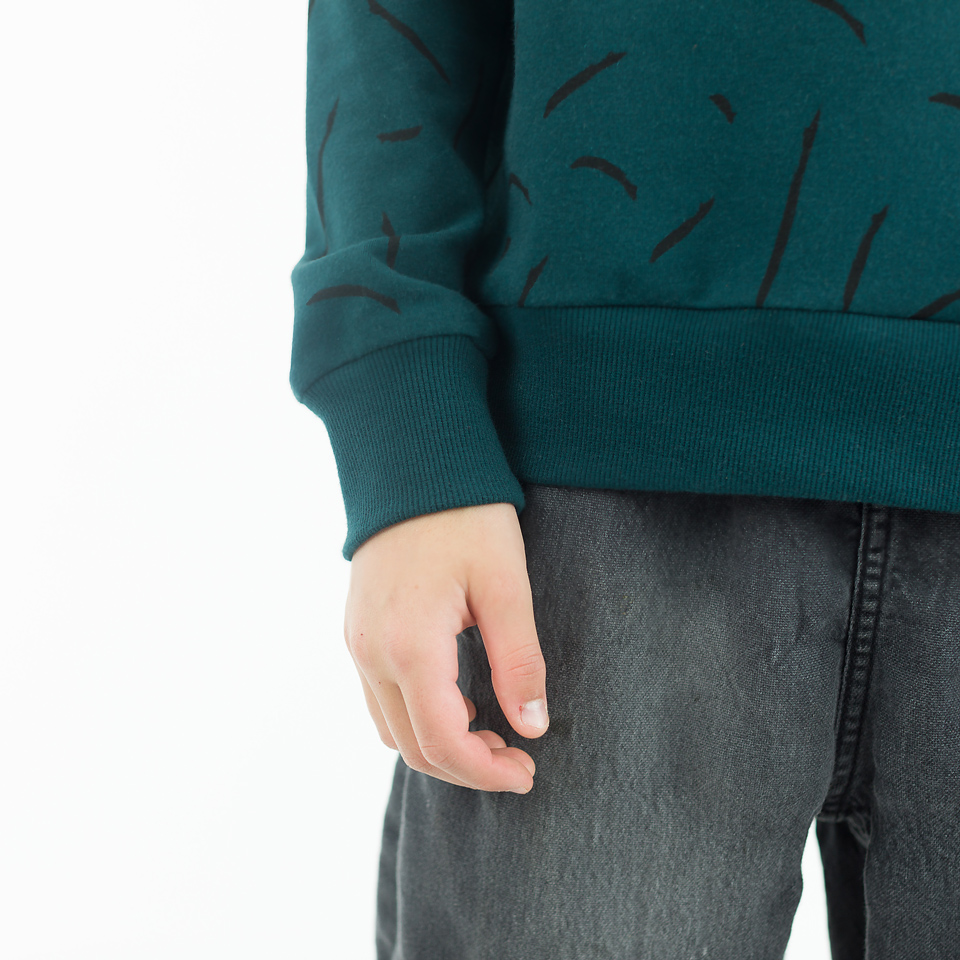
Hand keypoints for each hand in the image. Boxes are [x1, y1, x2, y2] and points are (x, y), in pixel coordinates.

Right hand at [343, 501, 548, 793]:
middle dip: (467, 768)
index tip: (528, 772)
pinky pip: (379, 698)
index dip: (487, 773)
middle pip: (413, 748)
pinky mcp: (357, 630)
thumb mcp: (505, 585)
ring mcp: (357, 642)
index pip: (444, 742)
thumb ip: (518, 661)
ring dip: (440, 745)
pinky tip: (457, 698)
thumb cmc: (465, 517)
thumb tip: (533, 727)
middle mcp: (372, 653)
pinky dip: (417, 716)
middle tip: (517, 759)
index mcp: (410, 646)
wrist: (413, 465)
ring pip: (392, 729)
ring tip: (491, 731)